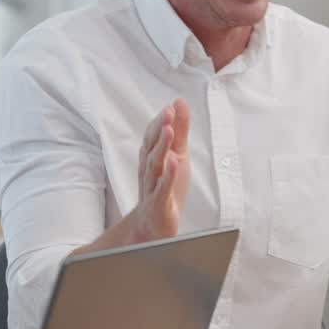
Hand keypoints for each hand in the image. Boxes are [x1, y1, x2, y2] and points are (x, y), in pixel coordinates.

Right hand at [128, 99, 191, 243]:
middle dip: (159, 129)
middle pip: (152, 146)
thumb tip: (179, 102)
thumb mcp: (178, 154)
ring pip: (155, 165)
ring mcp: (152, 186)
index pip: (153, 136)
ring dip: (161, 147)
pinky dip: (167, 175)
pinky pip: (162, 187)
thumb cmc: (166, 187)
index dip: (160, 122)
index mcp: (152, 157)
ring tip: (169, 131)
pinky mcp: (159, 203)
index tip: (170, 107)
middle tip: (168, 112)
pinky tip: (173, 163)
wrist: (154, 225)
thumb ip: (179, 129)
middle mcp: (149, 170)